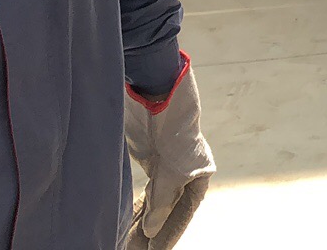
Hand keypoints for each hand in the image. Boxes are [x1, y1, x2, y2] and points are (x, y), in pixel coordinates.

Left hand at [124, 55, 214, 249]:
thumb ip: (162, 200)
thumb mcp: (170, 168)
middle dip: (153, 230)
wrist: (158, 93)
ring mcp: (166, 166)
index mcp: (199, 174)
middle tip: (137, 248)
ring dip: (142, 220)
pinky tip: (128, 218)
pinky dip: (138, 204)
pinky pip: (146, 188)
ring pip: (155, 200)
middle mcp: (185, 172)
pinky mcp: (151, 158)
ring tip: (128, 240)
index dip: (169, 233)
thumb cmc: (173, 125)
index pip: (183, 212)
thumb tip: (152, 228)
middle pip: (169, 208)